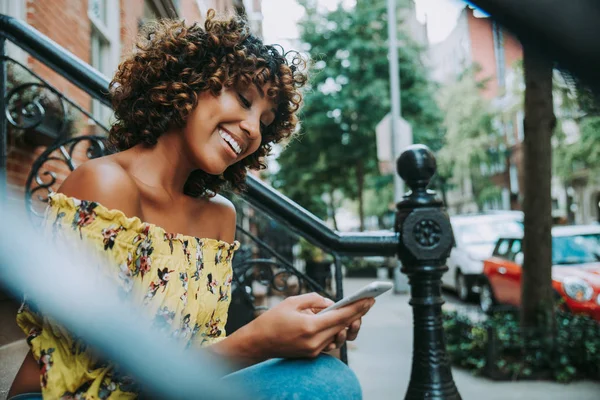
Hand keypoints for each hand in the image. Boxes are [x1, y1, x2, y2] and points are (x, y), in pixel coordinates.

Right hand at [241, 292, 373, 358]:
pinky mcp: (312, 354)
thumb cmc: (272, 320)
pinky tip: (337, 322)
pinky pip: (330, 341)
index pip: (341, 316)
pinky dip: (335, 331)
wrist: (258, 343)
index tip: (370, 299)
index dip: (358, 307)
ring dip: (346, 323)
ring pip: (339, 335)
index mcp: (310, 327)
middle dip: (357, 314)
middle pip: (344, 326)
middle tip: (367, 302)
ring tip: (351, 312)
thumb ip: (315, 299)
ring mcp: (314, 350)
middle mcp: (315, 342)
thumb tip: (331, 303)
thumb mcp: (292, 302)